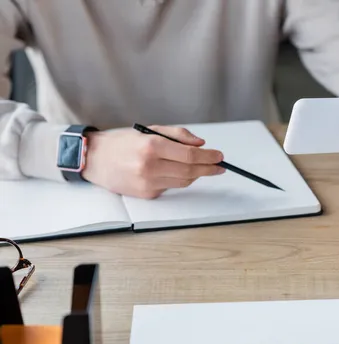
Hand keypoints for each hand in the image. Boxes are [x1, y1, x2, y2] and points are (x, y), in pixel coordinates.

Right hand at [82, 125, 224, 198]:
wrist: (94, 159)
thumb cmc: (122, 143)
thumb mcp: (149, 130)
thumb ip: (177, 136)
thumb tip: (201, 144)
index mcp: (151, 146)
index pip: (189, 155)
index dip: (208, 157)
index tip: (219, 156)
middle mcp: (149, 166)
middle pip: (190, 172)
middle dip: (209, 169)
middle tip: (219, 166)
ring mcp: (147, 183)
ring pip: (183, 182)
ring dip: (195, 175)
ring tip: (200, 167)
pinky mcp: (146, 194)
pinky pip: (170, 187)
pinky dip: (177, 179)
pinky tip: (172, 171)